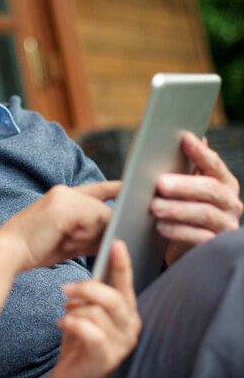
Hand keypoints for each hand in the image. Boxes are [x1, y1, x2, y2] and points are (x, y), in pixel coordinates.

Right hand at [0, 181, 119, 271]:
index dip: (115, 188)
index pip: (97, 189)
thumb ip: (90, 234)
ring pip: (99, 213)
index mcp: (63, 196)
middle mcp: (64, 191)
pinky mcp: (64, 206)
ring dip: (93, 233)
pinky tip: (71, 240)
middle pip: (102, 207)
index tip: (129, 188)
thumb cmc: (36, 249)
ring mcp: (64, 197)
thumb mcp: (68, 240)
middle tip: (82, 242)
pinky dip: (87, 233)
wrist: (10, 250)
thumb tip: (114, 235)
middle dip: (103, 226)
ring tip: (69, 241)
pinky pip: (92, 218)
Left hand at [52, 241, 140, 377]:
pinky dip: (71, 324)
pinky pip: (89, 332)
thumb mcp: (88, 309)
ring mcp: (122, 343)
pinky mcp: (107, 357)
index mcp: (127, 310)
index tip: (116, 243)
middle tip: (66, 289)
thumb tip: (91, 265)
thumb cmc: (81, 335)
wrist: (74, 370)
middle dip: (86, 289)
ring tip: (67, 315)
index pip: (126, 283)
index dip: (122, 263)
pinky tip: (63, 324)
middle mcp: (131, 326)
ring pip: (97, 313)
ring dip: (75, 311)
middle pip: (113, 297)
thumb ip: (93, 291)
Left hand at [150, 132, 242, 263]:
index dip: (200, 152)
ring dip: (178, 209)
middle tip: (160, 184)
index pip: (214, 164)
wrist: (181, 244)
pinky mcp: (215, 246)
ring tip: (154, 207)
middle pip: (212, 190)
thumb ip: (182, 166)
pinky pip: (199, 238)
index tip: (184, 138)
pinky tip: (160, 227)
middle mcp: (230, 202)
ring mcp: (225, 225)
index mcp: (223, 182)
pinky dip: (178, 231)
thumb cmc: (180, 206)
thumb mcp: (180, 186)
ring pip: (205, 214)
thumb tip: (186, 137)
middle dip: (185, 185)